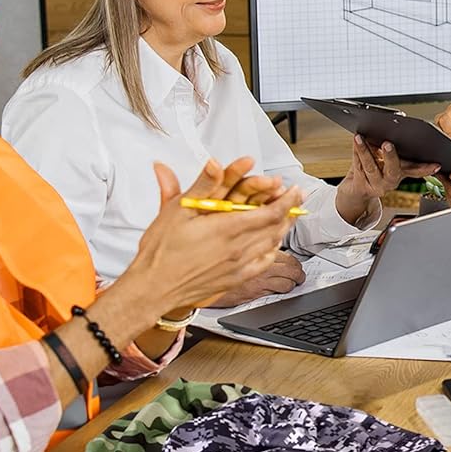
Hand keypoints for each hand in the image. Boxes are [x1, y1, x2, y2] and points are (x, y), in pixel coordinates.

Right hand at [127, 158, 302, 313]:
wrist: (154, 288)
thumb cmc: (161, 251)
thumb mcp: (177, 210)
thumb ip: (201, 185)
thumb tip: (214, 163)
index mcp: (226, 229)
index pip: (269, 212)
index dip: (286, 199)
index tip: (292, 189)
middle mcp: (237, 249)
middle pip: (276, 226)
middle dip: (289, 209)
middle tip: (296, 197)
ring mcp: (238, 266)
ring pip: (272, 243)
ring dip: (284, 227)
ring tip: (289, 216)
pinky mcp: (235, 279)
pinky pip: (263, 263)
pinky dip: (273, 250)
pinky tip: (272, 244)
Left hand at [335, 136, 439, 224]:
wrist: (357, 191)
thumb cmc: (375, 170)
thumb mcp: (388, 161)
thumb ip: (393, 151)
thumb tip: (391, 131)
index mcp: (401, 172)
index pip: (416, 170)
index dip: (427, 168)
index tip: (436, 165)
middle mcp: (391, 181)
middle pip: (393, 170)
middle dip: (390, 157)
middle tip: (388, 144)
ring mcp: (376, 185)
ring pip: (371, 167)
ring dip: (365, 151)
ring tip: (360, 138)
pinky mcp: (362, 186)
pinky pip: (358, 167)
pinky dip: (356, 152)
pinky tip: (355, 142)